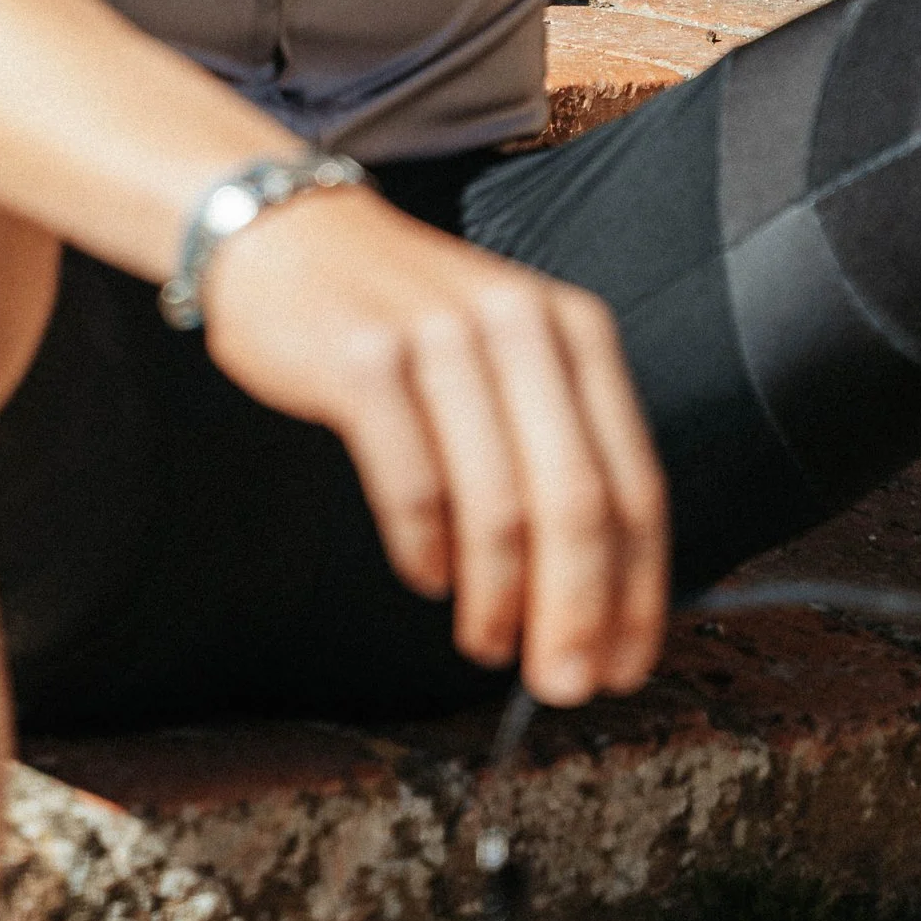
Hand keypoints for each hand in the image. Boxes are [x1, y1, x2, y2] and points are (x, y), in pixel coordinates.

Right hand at [198, 182, 668, 704]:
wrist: (285, 235)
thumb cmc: (402, 315)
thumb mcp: (504, 352)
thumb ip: (554, 444)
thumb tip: (598, 596)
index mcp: (572, 329)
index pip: (634, 484)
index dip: (636, 593)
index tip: (622, 668)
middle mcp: (517, 324)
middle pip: (575, 503)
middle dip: (577, 614)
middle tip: (562, 685)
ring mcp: (438, 336)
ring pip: (498, 506)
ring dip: (499, 599)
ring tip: (487, 640)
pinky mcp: (364, 359)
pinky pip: (412, 486)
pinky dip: (426, 552)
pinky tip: (428, 576)